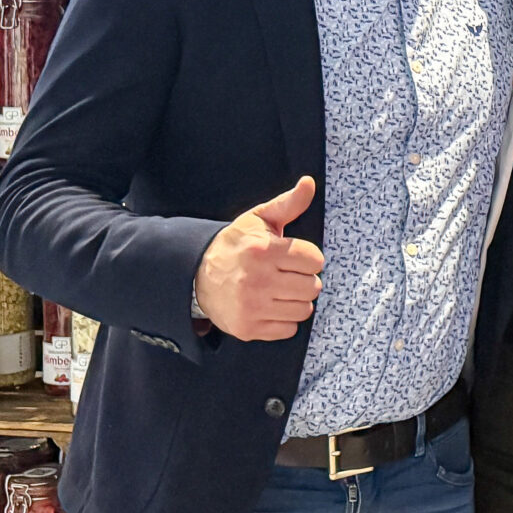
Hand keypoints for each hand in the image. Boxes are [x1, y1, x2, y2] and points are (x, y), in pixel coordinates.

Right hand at [192, 176, 325, 342]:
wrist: (196, 275)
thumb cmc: (236, 245)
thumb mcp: (259, 220)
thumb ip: (288, 203)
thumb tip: (309, 182)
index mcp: (263, 251)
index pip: (315, 260)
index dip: (308, 258)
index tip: (293, 257)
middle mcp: (257, 280)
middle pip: (313, 287)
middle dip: (304, 279)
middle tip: (286, 274)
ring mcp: (251, 306)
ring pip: (304, 309)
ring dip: (297, 300)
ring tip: (279, 290)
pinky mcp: (247, 328)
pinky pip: (289, 329)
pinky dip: (284, 320)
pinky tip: (270, 306)